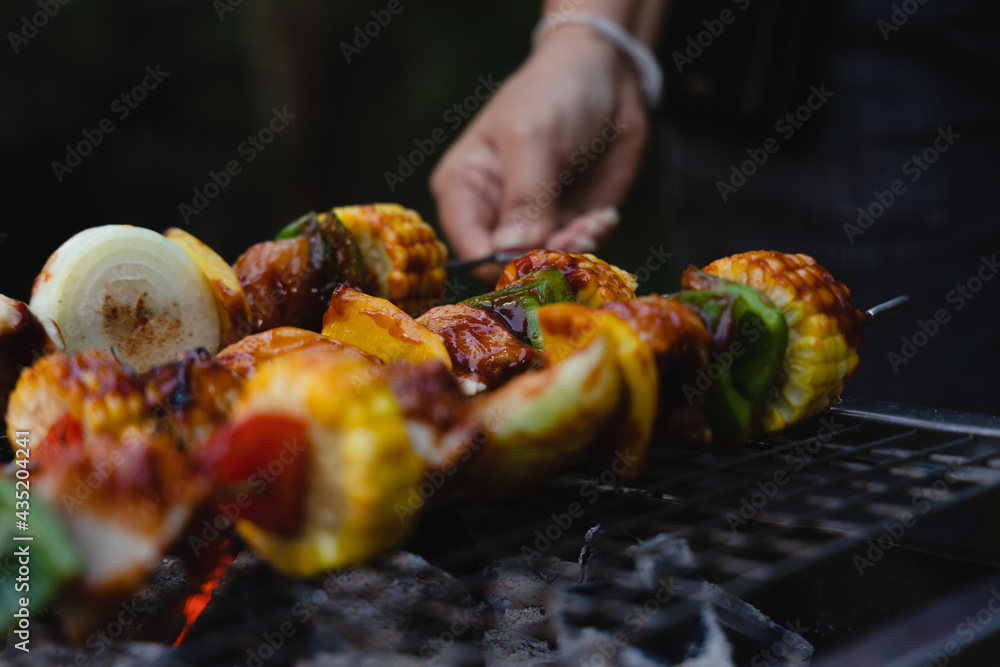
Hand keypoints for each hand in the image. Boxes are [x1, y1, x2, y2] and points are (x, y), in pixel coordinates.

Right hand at [430, 25, 647, 270]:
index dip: (499, 262)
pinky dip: (594, 241)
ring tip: (595, 221)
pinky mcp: (569, 223)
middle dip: (544, 257)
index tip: (536, 254)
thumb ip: (523, 197)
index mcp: (463, 190)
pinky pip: (577, 253)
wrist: (605, 75)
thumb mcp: (531, 138)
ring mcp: (533, 222)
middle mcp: (493, 214)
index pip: (468, 248)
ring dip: (574, 250)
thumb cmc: (551, 94)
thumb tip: (511, 250)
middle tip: (577, 233)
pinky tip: (603, 216)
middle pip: (508, 264)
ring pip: (546, 264)